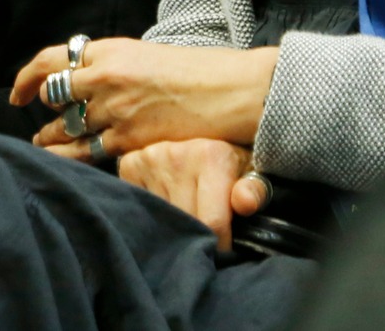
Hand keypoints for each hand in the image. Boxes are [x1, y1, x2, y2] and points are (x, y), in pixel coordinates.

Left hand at [14, 37, 277, 156]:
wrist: (227, 90)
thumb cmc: (193, 70)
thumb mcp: (142, 55)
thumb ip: (110, 65)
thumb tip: (84, 79)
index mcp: (108, 50)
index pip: (51, 60)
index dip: (27, 78)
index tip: (18, 92)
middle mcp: (104, 77)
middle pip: (54, 94)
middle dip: (42, 110)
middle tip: (38, 123)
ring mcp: (115, 109)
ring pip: (66, 127)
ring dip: (52, 137)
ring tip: (45, 143)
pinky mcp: (128, 138)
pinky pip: (88, 151)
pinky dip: (74, 156)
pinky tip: (69, 160)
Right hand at [88, 139, 263, 251]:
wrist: (200, 133)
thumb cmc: (230, 163)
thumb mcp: (251, 174)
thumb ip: (254, 190)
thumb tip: (244, 203)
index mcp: (211, 156)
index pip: (211, 222)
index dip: (219, 245)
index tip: (222, 250)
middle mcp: (177, 154)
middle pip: (185, 222)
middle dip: (195, 236)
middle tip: (203, 235)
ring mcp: (150, 158)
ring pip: (161, 218)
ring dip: (172, 226)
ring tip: (185, 218)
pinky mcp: (130, 164)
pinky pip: (140, 205)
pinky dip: (152, 213)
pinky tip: (165, 207)